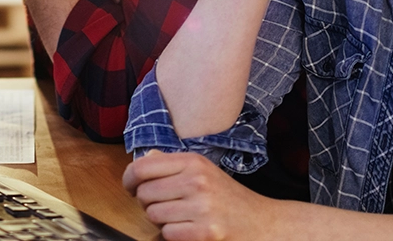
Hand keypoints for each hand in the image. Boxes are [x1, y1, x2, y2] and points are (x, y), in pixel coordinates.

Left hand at [123, 151, 284, 240]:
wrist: (264, 223)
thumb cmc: (230, 199)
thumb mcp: (204, 172)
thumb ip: (172, 165)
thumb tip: (144, 159)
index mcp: (193, 162)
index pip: (141, 167)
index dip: (129, 180)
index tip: (131, 187)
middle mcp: (197, 180)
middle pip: (144, 194)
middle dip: (148, 204)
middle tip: (166, 206)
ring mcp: (202, 206)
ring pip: (153, 216)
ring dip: (162, 221)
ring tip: (181, 218)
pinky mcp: (206, 232)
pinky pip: (168, 234)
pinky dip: (173, 235)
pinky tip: (189, 230)